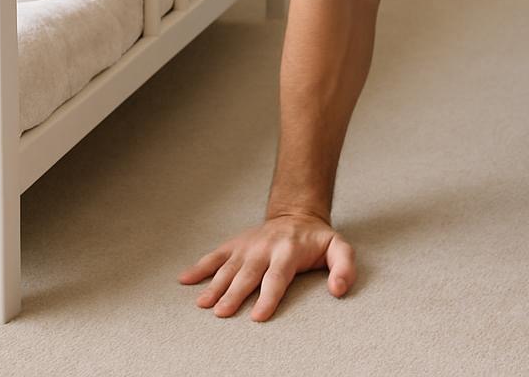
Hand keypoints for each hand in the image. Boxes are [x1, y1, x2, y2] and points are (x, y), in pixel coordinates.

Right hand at [178, 211, 355, 320]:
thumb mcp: (339, 248)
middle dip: (235, 294)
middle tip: (222, 313)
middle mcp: (264, 247)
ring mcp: (247, 245)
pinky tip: (184, 279)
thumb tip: (338, 290)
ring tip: (203, 303)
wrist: (296, 214)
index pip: (277, 276)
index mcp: (288, 251)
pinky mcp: (235, 244)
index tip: (257, 315)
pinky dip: (199, 267)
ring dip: (215, 285)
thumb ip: (344, 267)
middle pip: (248, 274)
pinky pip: (215, 255)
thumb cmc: (317, 240)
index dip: (268, 296)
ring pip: (228, 267)